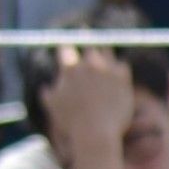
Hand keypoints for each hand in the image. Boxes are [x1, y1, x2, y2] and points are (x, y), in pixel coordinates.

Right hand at [44, 46, 134, 166]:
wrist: (96, 133)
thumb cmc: (71, 123)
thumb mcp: (53, 108)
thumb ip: (48, 93)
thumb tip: (46, 87)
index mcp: (69, 69)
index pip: (66, 49)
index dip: (66, 48)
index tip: (67, 48)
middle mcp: (88, 65)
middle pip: (89, 44)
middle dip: (86, 39)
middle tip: (85, 34)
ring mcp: (107, 69)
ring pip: (106, 51)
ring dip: (103, 52)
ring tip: (102, 51)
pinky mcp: (123, 77)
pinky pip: (122, 65)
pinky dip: (118, 67)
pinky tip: (117, 70)